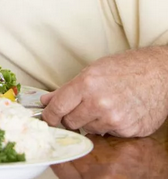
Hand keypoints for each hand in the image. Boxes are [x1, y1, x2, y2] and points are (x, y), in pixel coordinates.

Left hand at [40, 46, 167, 136]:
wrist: (158, 73)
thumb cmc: (124, 68)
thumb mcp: (91, 72)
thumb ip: (66, 89)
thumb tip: (45, 101)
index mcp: (86, 84)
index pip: (57, 108)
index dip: (49, 115)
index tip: (47, 118)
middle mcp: (99, 103)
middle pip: (71, 122)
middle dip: (71, 117)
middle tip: (80, 108)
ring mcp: (115, 119)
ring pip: (89, 129)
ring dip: (91, 122)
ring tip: (103, 106)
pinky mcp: (129, 130)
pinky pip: (108, 133)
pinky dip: (109, 126)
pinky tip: (118, 112)